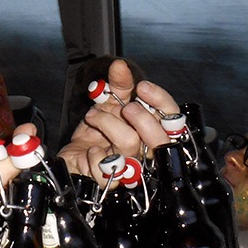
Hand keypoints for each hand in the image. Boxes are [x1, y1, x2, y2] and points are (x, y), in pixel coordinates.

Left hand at [57, 59, 180, 181]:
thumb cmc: (99, 134)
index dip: (161, 101)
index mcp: (152, 132)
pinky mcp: (109, 181)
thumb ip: (118, 85)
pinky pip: (107, 168)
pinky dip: (96, 155)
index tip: (142, 87)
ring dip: (108, 123)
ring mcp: (130, 169)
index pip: (173, 119)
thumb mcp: (109, 105)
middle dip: (141, 117)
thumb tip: (119, 65)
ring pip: (130, 143)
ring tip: (93, 116)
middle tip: (124, 108)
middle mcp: (145, 151)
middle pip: (160, 138)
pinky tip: (91, 149)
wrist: (74, 158)